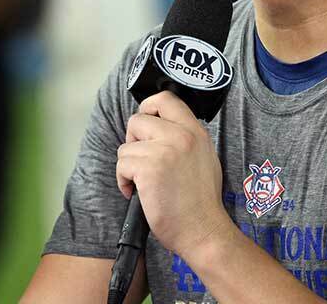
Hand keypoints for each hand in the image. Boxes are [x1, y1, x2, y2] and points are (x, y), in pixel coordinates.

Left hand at [116, 91, 231, 258]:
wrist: (203, 228)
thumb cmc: (201, 200)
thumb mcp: (204, 156)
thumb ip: (185, 138)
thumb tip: (160, 128)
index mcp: (195, 131)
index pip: (166, 98)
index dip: (148, 107)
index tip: (145, 125)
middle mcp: (181, 135)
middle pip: (138, 119)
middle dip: (132, 140)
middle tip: (141, 159)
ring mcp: (164, 151)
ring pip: (126, 147)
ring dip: (128, 166)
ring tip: (143, 183)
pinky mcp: (149, 169)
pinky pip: (122, 165)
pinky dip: (124, 181)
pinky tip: (137, 193)